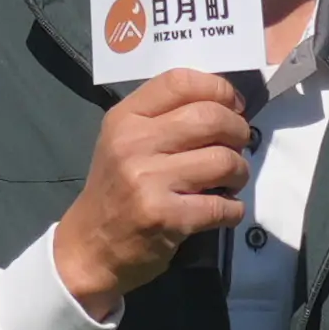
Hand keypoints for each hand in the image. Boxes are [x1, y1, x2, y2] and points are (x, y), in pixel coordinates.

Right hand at [48, 73, 249, 312]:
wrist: (89, 248)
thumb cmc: (117, 190)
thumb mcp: (126, 143)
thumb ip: (167, 118)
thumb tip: (228, 104)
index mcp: (125, 119)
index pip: (180, 81)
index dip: (219, 89)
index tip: (233, 106)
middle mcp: (133, 144)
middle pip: (211, 118)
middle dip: (239, 132)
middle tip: (237, 147)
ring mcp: (147, 180)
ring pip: (224, 160)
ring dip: (239, 173)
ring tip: (229, 182)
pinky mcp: (165, 216)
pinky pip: (224, 205)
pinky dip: (233, 209)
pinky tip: (221, 210)